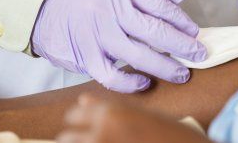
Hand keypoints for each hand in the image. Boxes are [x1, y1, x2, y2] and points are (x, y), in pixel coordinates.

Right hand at [32, 0, 206, 92]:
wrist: (45, 8)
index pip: (160, 6)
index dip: (181, 21)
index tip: (194, 32)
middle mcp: (111, 12)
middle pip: (154, 31)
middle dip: (182, 45)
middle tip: (199, 54)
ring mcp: (98, 36)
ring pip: (137, 55)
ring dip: (164, 67)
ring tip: (182, 74)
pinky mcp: (86, 57)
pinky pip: (111, 75)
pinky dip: (130, 83)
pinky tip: (145, 83)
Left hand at [58, 95, 210, 142]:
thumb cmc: (170, 132)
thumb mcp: (143, 113)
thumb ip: (111, 107)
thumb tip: (82, 99)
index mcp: (112, 112)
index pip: (75, 113)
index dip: (78, 120)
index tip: (83, 124)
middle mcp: (103, 131)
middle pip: (67, 137)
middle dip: (73, 138)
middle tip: (90, 139)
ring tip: (100, 142)